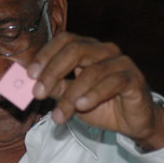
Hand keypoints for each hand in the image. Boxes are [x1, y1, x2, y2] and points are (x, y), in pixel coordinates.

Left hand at [27, 32, 163, 150]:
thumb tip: (30, 84)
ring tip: (59, 114)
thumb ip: (54, 88)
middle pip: (76, 50)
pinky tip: (81, 106)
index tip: (30, 75)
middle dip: (53, 71)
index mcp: (87, 49)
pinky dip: (94, 95)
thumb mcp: (71, 97)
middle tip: (38, 93)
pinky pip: (112, 83)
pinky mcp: (133, 78)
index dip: (46, 55)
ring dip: (71, 94)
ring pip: (91, 72)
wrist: (132, 122)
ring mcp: (121, 62)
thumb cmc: (100, 105)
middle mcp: (104, 50)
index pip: (64, 40)